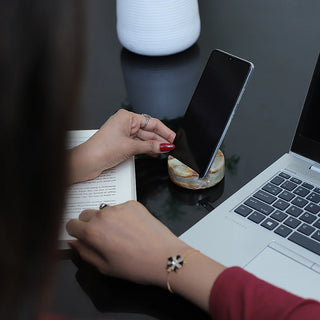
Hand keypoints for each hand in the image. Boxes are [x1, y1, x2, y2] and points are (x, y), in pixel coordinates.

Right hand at [66, 201, 189, 286]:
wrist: (165, 257)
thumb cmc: (135, 266)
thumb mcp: (104, 267)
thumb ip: (84, 252)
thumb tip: (74, 242)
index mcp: (92, 231)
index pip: (70, 224)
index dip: (75, 232)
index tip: (82, 237)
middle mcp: (103, 214)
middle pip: (85, 214)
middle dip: (88, 224)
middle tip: (102, 237)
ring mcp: (119, 207)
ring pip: (103, 210)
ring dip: (105, 219)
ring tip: (120, 234)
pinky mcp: (133, 203)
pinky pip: (120, 207)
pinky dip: (122, 215)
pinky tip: (132, 228)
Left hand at [69, 109, 175, 182]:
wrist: (87, 162)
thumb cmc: (102, 149)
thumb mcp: (130, 147)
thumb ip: (150, 146)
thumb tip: (164, 146)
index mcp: (127, 117)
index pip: (151, 122)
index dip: (164, 131)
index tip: (173, 138)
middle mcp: (125, 123)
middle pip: (148, 131)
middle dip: (160, 139)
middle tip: (172, 147)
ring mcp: (123, 134)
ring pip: (144, 139)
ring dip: (154, 146)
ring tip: (165, 152)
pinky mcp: (121, 144)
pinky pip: (138, 145)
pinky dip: (146, 149)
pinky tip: (155, 154)